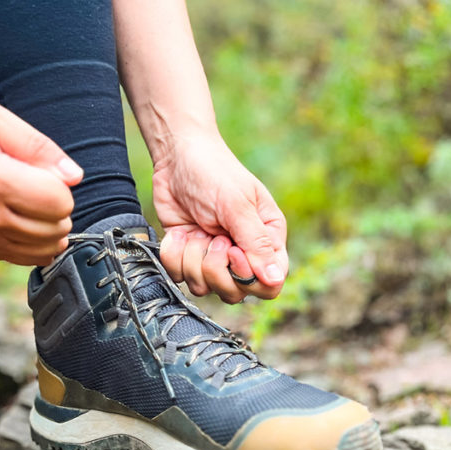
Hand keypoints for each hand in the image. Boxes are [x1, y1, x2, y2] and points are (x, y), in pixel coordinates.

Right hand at [0, 102, 82, 265]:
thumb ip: (37, 145)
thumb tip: (74, 176)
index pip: (58, 200)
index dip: (60, 185)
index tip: (43, 174)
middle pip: (56, 227)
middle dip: (57, 207)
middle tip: (36, 188)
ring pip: (46, 249)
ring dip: (49, 228)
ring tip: (29, 205)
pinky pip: (27, 259)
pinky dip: (35, 244)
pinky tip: (22, 222)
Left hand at [152, 133, 286, 302]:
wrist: (176, 157)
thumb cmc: (214, 173)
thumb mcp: (237, 205)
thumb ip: (256, 243)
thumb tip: (276, 280)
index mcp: (267, 240)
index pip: (270, 284)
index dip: (248, 277)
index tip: (232, 250)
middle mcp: (242, 254)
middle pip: (236, 292)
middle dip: (216, 269)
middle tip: (212, 237)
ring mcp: (213, 258)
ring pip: (205, 288)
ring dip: (193, 259)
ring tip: (195, 230)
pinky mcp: (188, 256)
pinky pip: (179, 276)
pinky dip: (174, 256)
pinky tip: (179, 234)